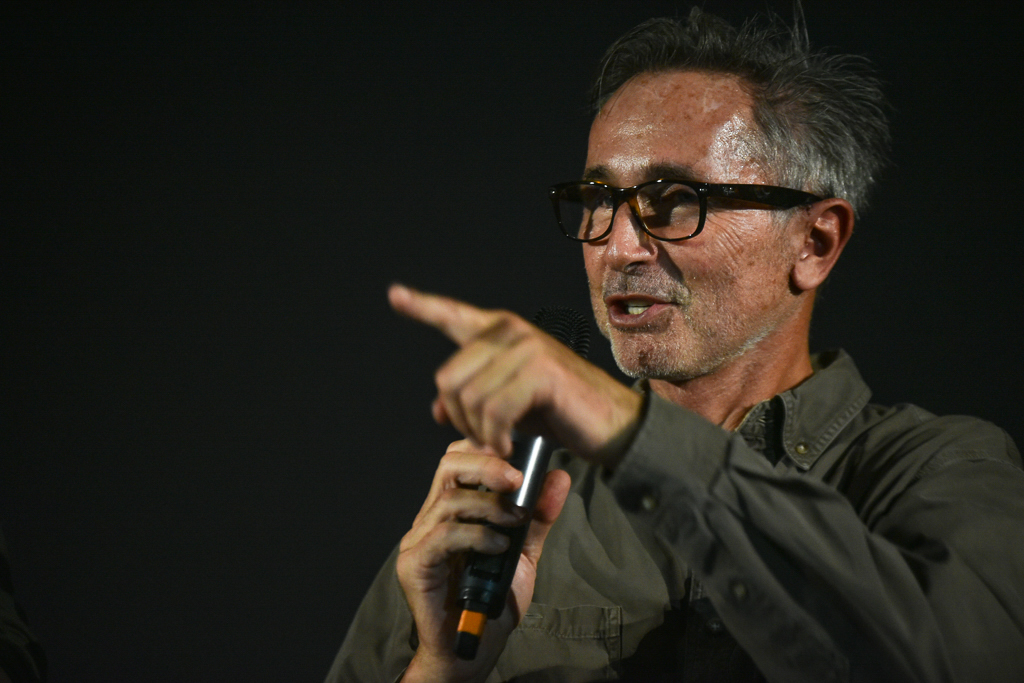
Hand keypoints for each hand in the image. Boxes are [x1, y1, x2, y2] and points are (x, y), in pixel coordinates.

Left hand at [388, 283, 642, 466]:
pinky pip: (493, 411)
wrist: (613, 426)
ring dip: (479, 432)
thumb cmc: (562, 415)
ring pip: (468, 398)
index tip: (395, 296)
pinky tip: (507, 448)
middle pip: (448, 378)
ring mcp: (526, 347)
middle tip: (483, 439)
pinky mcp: (540, 370)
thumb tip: (436, 408)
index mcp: (502, 333)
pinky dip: (494, 437)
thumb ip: (473, 401)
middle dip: (459, 418)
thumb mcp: (509, 408)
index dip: (422, 306)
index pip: (453, 316)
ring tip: (500, 445)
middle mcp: (511, 332)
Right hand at [397, 439, 570, 682]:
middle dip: (486, 465)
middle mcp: (430, 519)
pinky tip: (499, 547)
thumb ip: (537, 518)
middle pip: (448, 466)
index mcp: (452, 510)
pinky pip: (442, 536)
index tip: (522, 458)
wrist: (470, 652)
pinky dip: (476, 535)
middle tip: (518, 479)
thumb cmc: (492, 602)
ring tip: (515, 522)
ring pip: (449, 501)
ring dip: (489, 506)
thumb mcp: (524, 553)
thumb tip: (559, 477)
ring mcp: (417, 541)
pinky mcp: (414, 565)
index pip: (458, 459)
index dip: (486, 450)